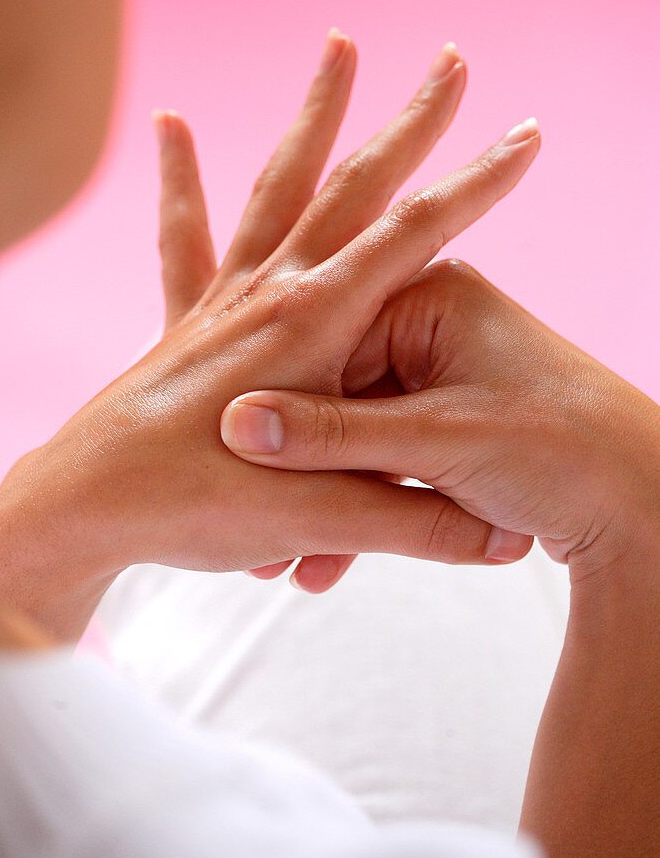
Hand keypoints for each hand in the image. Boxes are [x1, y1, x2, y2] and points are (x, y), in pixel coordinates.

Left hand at [0, 32, 540, 637]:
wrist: (83, 510)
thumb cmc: (192, 509)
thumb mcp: (319, 519)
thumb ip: (411, 524)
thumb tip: (502, 543)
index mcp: (310, 322)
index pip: (416, 235)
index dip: (477, 184)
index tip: (526, 133)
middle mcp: (270, 290)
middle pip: (355, 184)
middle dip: (413, 121)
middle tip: (453, 59)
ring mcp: (225, 297)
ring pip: (281, 184)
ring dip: (317, 116)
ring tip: (338, 46)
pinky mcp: (190, 316)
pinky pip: (187, 230)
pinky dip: (185, 178)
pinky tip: (173, 122)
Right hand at [221, 258, 659, 588]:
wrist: (646, 504)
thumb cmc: (560, 449)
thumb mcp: (437, 440)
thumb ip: (333, 435)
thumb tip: (238, 427)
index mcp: (432, 295)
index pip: (325, 336)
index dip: (278, 406)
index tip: (238, 462)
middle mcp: (433, 321)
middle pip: (335, 389)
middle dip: (301, 468)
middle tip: (262, 533)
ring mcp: (441, 370)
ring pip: (355, 430)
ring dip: (326, 495)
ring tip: (291, 562)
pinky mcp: (449, 415)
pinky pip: (383, 452)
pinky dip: (362, 500)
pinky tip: (327, 557)